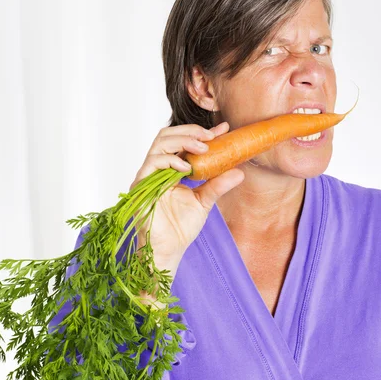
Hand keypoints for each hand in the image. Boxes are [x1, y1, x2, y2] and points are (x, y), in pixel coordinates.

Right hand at [129, 121, 244, 271]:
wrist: (168, 250)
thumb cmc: (181, 228)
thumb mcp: (205, 201)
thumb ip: (218, 184)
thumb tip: (240, 171)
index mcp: (171, 169)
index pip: (183, 142)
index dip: (202, 133)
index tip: (224, 129)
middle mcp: (157, 168)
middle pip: (168, 135)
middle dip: (191, 132)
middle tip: (211, 137)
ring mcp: (148, 175)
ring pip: (160, 143)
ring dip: (183, 141)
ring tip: (203, 148)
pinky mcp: (141, 185)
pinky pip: (152, 163)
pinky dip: (171, 160)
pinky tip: (187, 167)